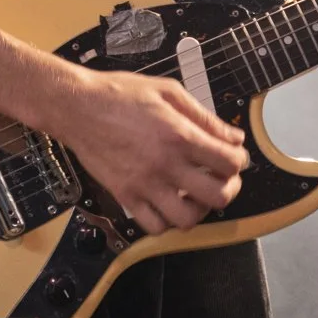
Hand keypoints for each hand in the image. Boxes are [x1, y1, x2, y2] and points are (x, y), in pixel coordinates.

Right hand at [46, 66, 249, 235]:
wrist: (78, 106)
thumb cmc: (121, 94)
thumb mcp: (169, 91)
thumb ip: (204, 116)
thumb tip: (232, 137)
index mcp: (179, 135)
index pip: (229, 162)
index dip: (239, 161)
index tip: (234, 157)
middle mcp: (165, 164)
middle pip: (217, 196)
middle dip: (228, 188)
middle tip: (222, 178)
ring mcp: (144, 184)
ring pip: (187, 219)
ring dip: (199, 209)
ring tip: (195, 193)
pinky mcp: (125, 196)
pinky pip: (154, 226)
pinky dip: (167, 221)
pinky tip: (168, 202)